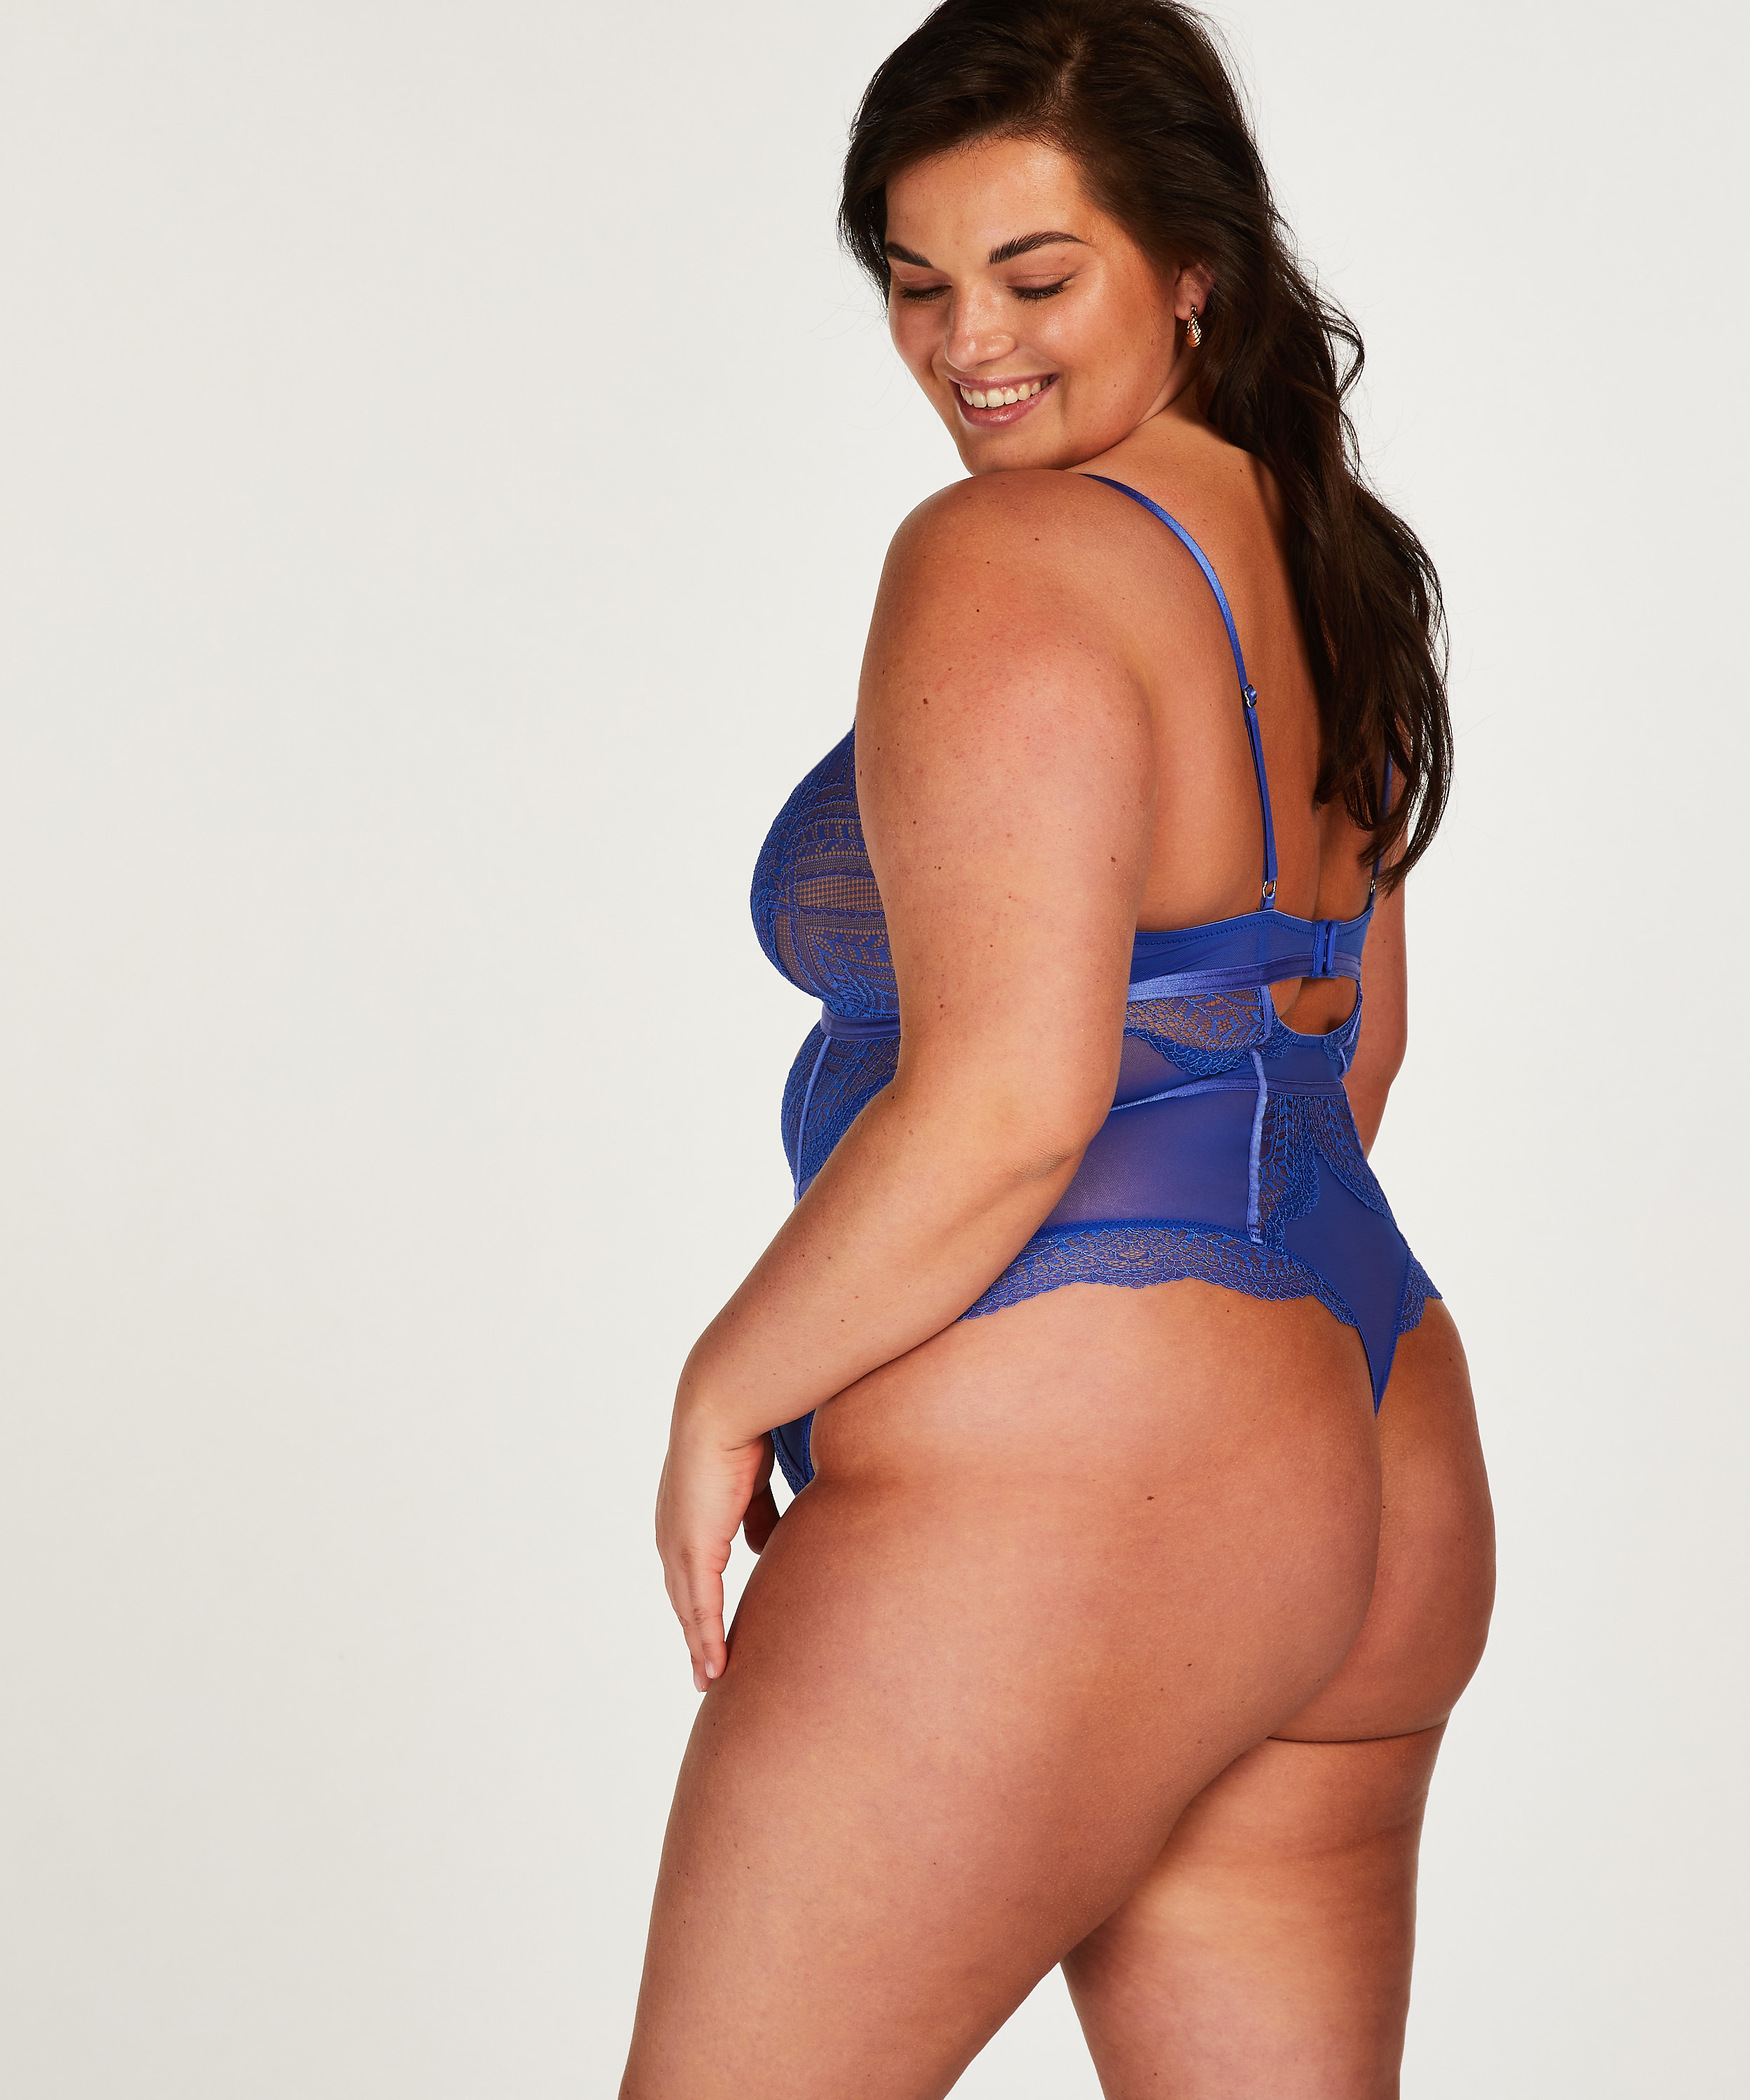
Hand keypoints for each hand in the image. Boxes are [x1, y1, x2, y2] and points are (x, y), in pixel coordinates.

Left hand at [655, 1409, 777, 1691]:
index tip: (710, 1634)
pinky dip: (706, 1642)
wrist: (725, 1405)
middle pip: (684, 1598)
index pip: (692, 1571)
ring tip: (713, 1679)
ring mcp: (679, 1544)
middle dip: (695, 1635)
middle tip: (708, 1671)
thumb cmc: (745, 1429)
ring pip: (689, 1611)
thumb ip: (758, 1515)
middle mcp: (673, 1534)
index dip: (700, 1605)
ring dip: (700, 1648)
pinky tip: (717, 1670)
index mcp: (687, 1515)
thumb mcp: (755, 1481)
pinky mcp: (693, 1551)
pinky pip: (701, 1609)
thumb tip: (763, 1547)